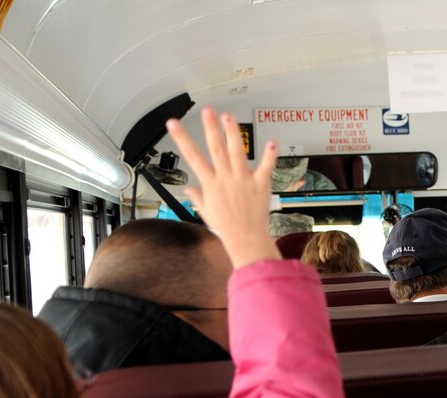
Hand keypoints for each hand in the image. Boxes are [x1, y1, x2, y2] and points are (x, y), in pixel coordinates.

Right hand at [166, 106, 280, 268]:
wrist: (245, 238)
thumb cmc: (227, 227)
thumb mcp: (206, 211)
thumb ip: (198, 197)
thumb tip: (189, 190)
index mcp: (210, 183)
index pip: (192, 156)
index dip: (182, 138)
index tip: (174, 124)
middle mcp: (225, 178)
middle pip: (215, 148)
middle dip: (210, 128)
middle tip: (207, 111)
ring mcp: (243, 179)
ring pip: (236, 152)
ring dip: (233, 133)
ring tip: (229, 117)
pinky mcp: (259, 184)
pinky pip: (266, 167)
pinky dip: (270, 156)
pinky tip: (272, 143)